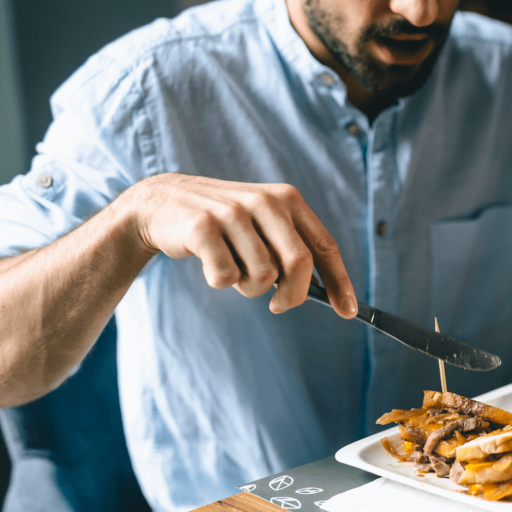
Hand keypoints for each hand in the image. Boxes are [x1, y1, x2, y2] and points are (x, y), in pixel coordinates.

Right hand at [126, 174, 356, 315]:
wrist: (163, 203)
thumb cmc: (224, 225)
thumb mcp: (264, 226)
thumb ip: (292, 251)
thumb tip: (327, 294)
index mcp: (287, 199)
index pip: (324, 246)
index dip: (339, 282)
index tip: (348, 311)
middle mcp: (265, 201)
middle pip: (298, 265)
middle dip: (292, 296)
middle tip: (277, 305)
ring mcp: (233, 212)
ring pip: (262, 276)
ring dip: (248, 288)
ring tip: (234, 271)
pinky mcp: (202, 227)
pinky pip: (225, 277)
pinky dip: (220, 282)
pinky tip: (209, 263)